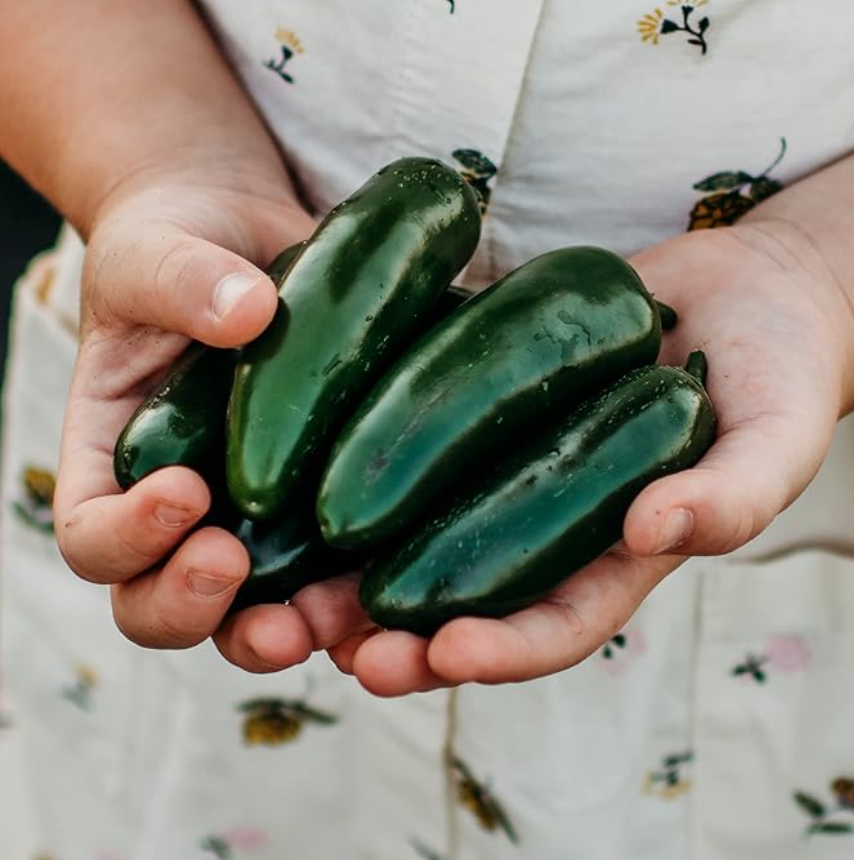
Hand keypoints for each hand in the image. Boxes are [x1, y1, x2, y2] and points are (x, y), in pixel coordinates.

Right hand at [52, 159, 334, 670]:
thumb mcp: (160, 252)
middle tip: (231, 568)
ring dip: (282, 630)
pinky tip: (391, 587)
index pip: (93, 535)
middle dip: (192, 607)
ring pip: (251, 613)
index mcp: (114, 462)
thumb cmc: (180, 248)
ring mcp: (254, 518)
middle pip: (159, 605)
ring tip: (320, 618)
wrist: (244, 244)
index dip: (127, 537)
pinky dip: (355, 599)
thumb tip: (246, 312)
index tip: (183, 491)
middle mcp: (179, 509)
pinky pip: (333, 574)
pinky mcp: (323, 509)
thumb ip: (184, 281)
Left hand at [290, 221, 853, 694]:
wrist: (739, 296)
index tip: (440, 655)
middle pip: (462, 596)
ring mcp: (506, 464)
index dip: (500, 650)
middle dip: (393, 630)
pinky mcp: (477, 404)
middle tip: (323, 642)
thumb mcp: (775, 437)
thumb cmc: (775, 372)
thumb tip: (658, 529)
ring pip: (417, 530)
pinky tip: (295, 471)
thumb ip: (735, 493)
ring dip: (348, 564)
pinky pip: (412, 443)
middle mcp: (546, 522)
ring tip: (283, 584)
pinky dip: (355, 464)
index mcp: (615, 556)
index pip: (553, 626)